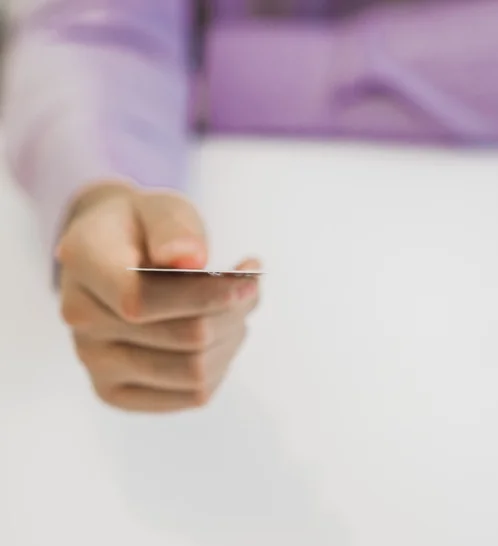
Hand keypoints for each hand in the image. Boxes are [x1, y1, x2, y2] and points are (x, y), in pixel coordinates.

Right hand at [56, 182, 259, 412]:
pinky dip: (222, 363)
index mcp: (83, 262)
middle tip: (250, 286)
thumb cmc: (146, 229)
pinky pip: (192, 395)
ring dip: (233, 337)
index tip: (251, 273)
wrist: (116, 256)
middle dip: (234, 311)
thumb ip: (173, 227)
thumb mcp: (161, 208)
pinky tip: (221, 333)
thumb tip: (190, 258)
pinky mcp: (117, 392)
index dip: (210, 294)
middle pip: (186, 338)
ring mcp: (95, 362)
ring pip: (195, 373)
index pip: (146, 301)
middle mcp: (79, 318)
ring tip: (235, 307)